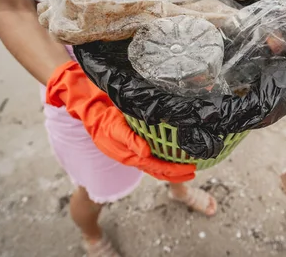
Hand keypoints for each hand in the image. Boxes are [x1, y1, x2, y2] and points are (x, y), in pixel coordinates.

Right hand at [46, 61, 195, 182]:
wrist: (92, 112)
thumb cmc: (103, 120)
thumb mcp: (115, 127)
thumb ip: (130, 140)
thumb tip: (146, 152)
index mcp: (130, 156)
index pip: (156, 167)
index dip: (173, 171)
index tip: (190, 171)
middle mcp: (134, 156)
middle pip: (158, 170)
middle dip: (176, 173)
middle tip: (193, 172)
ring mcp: (134, 151)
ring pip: (156, 164)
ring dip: (171, 168)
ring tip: (187, 168)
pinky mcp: (134, 144)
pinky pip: (152, 155)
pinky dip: (163, 157)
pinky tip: (172, 153)